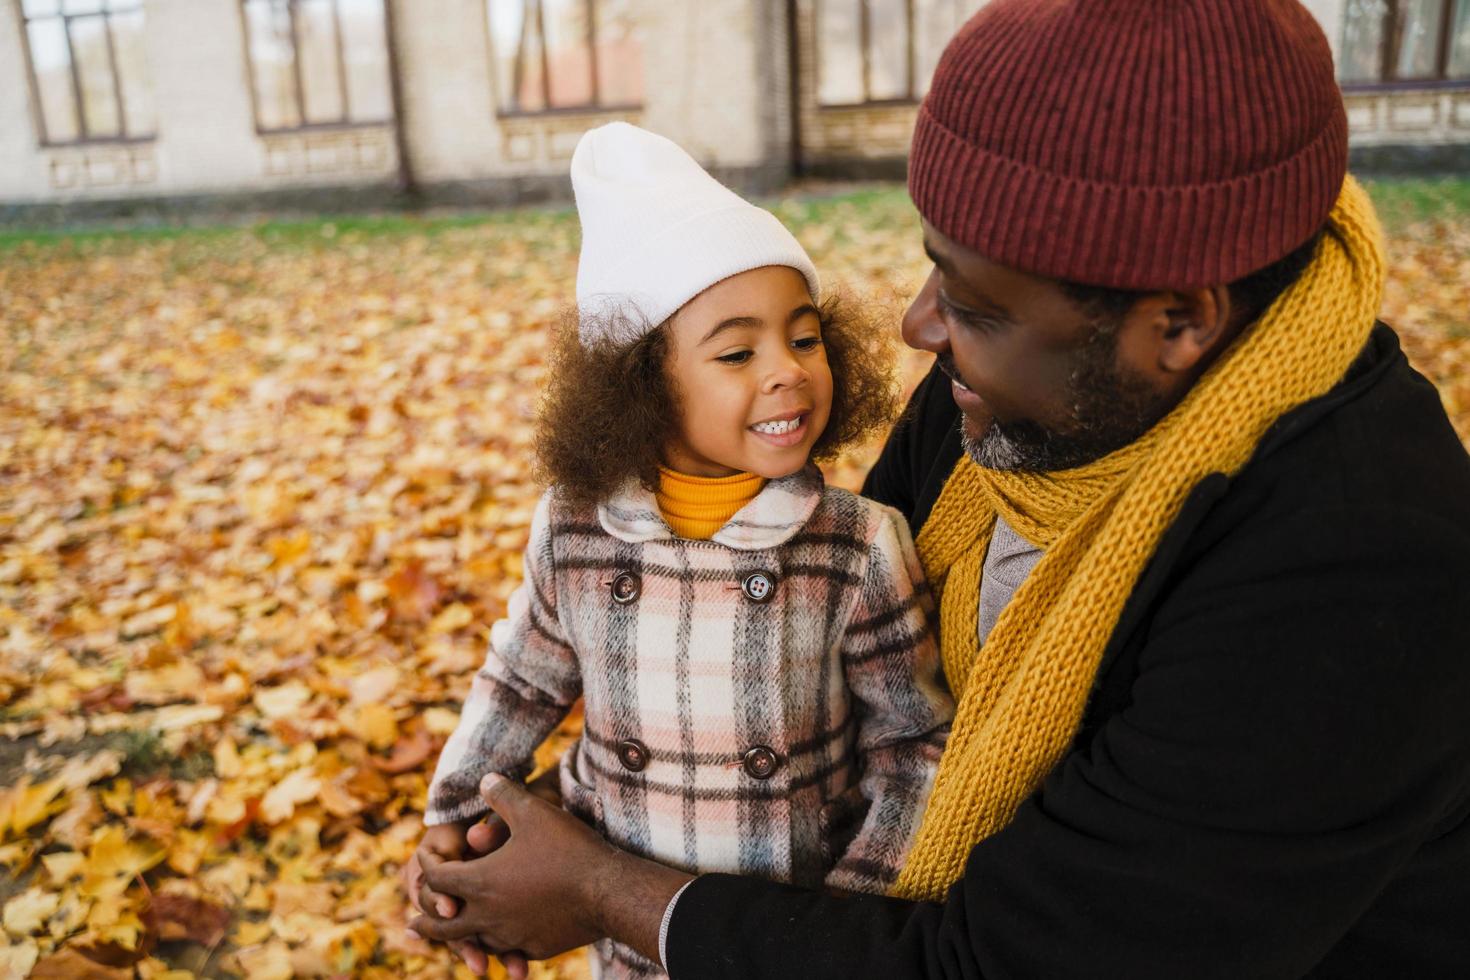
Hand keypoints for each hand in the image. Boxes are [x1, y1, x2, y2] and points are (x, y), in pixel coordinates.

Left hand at [405, 769, 562, 977]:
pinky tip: (502, 941)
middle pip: (444, 926)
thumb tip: (484, 778)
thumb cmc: (568, 848)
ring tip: (456, 936)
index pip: (438, 878)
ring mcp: (511, 936)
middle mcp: (488, 916)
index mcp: (480, 882)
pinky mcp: (535, 947)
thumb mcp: (532, 811)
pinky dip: (498, 943)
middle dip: (426, 922)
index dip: (427, 867)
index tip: (423, 862)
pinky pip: (509, 948)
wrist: (608, 892)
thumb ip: (502, 794)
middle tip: (412, 924)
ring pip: (476, 941)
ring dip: (461, 937)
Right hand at [406, 819, 508, 975]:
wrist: (525, 823)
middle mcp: (452, 889)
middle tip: (480, 965)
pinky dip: (507, 954)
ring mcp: (467, 904)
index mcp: (444, 862)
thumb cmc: (513, 818)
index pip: (433, 886)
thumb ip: (490, 831)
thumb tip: (475, 835)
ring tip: (510, 972)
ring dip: (487, 955)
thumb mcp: (506, 820)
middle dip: (465, 945)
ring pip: (471, 937)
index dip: (439, 898)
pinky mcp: (486, 914)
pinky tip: (522, 970)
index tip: (450, 908)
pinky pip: (492, 941)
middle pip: (450, 924)